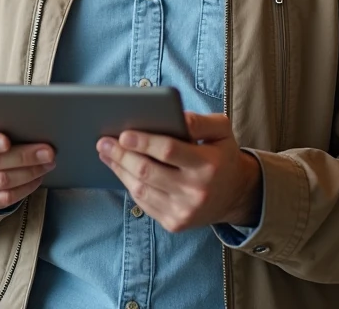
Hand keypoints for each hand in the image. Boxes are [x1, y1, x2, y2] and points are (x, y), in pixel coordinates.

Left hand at [96, 111, 261, 232]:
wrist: (235, 196)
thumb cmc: (222, 156)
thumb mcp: (221, 131)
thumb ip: (199, 121)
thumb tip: (174, 116)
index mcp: (208, 164)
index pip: (169, 151)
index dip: (143, 142)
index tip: (123, 134)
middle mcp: (196, 191)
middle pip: (148, 171)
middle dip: (121, 155)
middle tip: (103, 141)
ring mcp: (184, 211)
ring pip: (141, 189)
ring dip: (119, 169)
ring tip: (106, 153)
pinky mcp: (175, 223)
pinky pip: (143, 202)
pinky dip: (128, 184)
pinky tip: (120, 170)